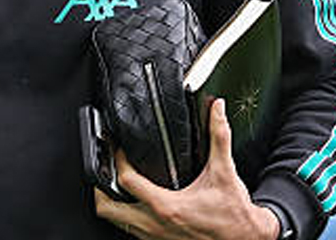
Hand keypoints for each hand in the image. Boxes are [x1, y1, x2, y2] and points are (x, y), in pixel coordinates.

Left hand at [93, 100, 280, 239]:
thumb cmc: (235, 214)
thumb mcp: (224, 172)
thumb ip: (219, 136)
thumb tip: (216, 109)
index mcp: (167, 206)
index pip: (125, 180)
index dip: (117, 159)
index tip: (118, 148)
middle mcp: (156, 225)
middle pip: (107, 209)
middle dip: (100, 187)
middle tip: (105, 169)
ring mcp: (154, 238)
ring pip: (116, 222)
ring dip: (112, 203)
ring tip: (116, 184)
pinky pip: (130, 231)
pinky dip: (126, 216)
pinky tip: (134, 202)